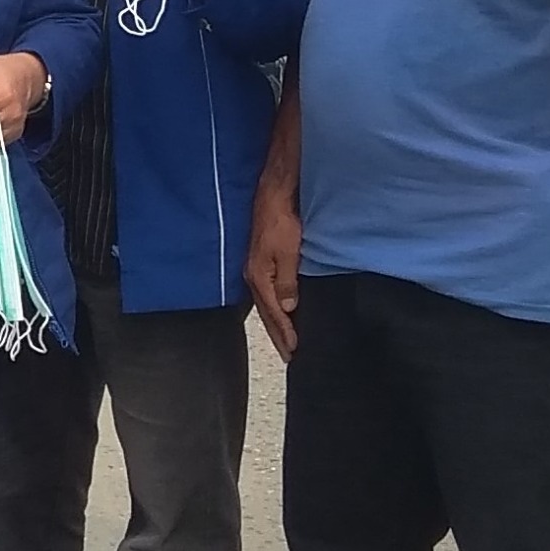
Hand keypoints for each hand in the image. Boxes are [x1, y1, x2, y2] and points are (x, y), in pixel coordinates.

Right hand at [246, 189, 299, 359]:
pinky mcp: (262, 261)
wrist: (273, 195)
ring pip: (266, 304)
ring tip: (285, 340)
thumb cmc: (281, 220)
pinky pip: (268, 293)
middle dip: (277, 335)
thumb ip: (287, 281)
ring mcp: (256, 268)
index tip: (295, 351)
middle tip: (289, 355)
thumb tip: (288, 307)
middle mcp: (254, 276)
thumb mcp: (288, 252)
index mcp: (259, 276)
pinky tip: (281, 310)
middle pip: (266, 313)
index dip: (285, 333)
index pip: (273, 313)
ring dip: (276, 324)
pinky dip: (275, 308)